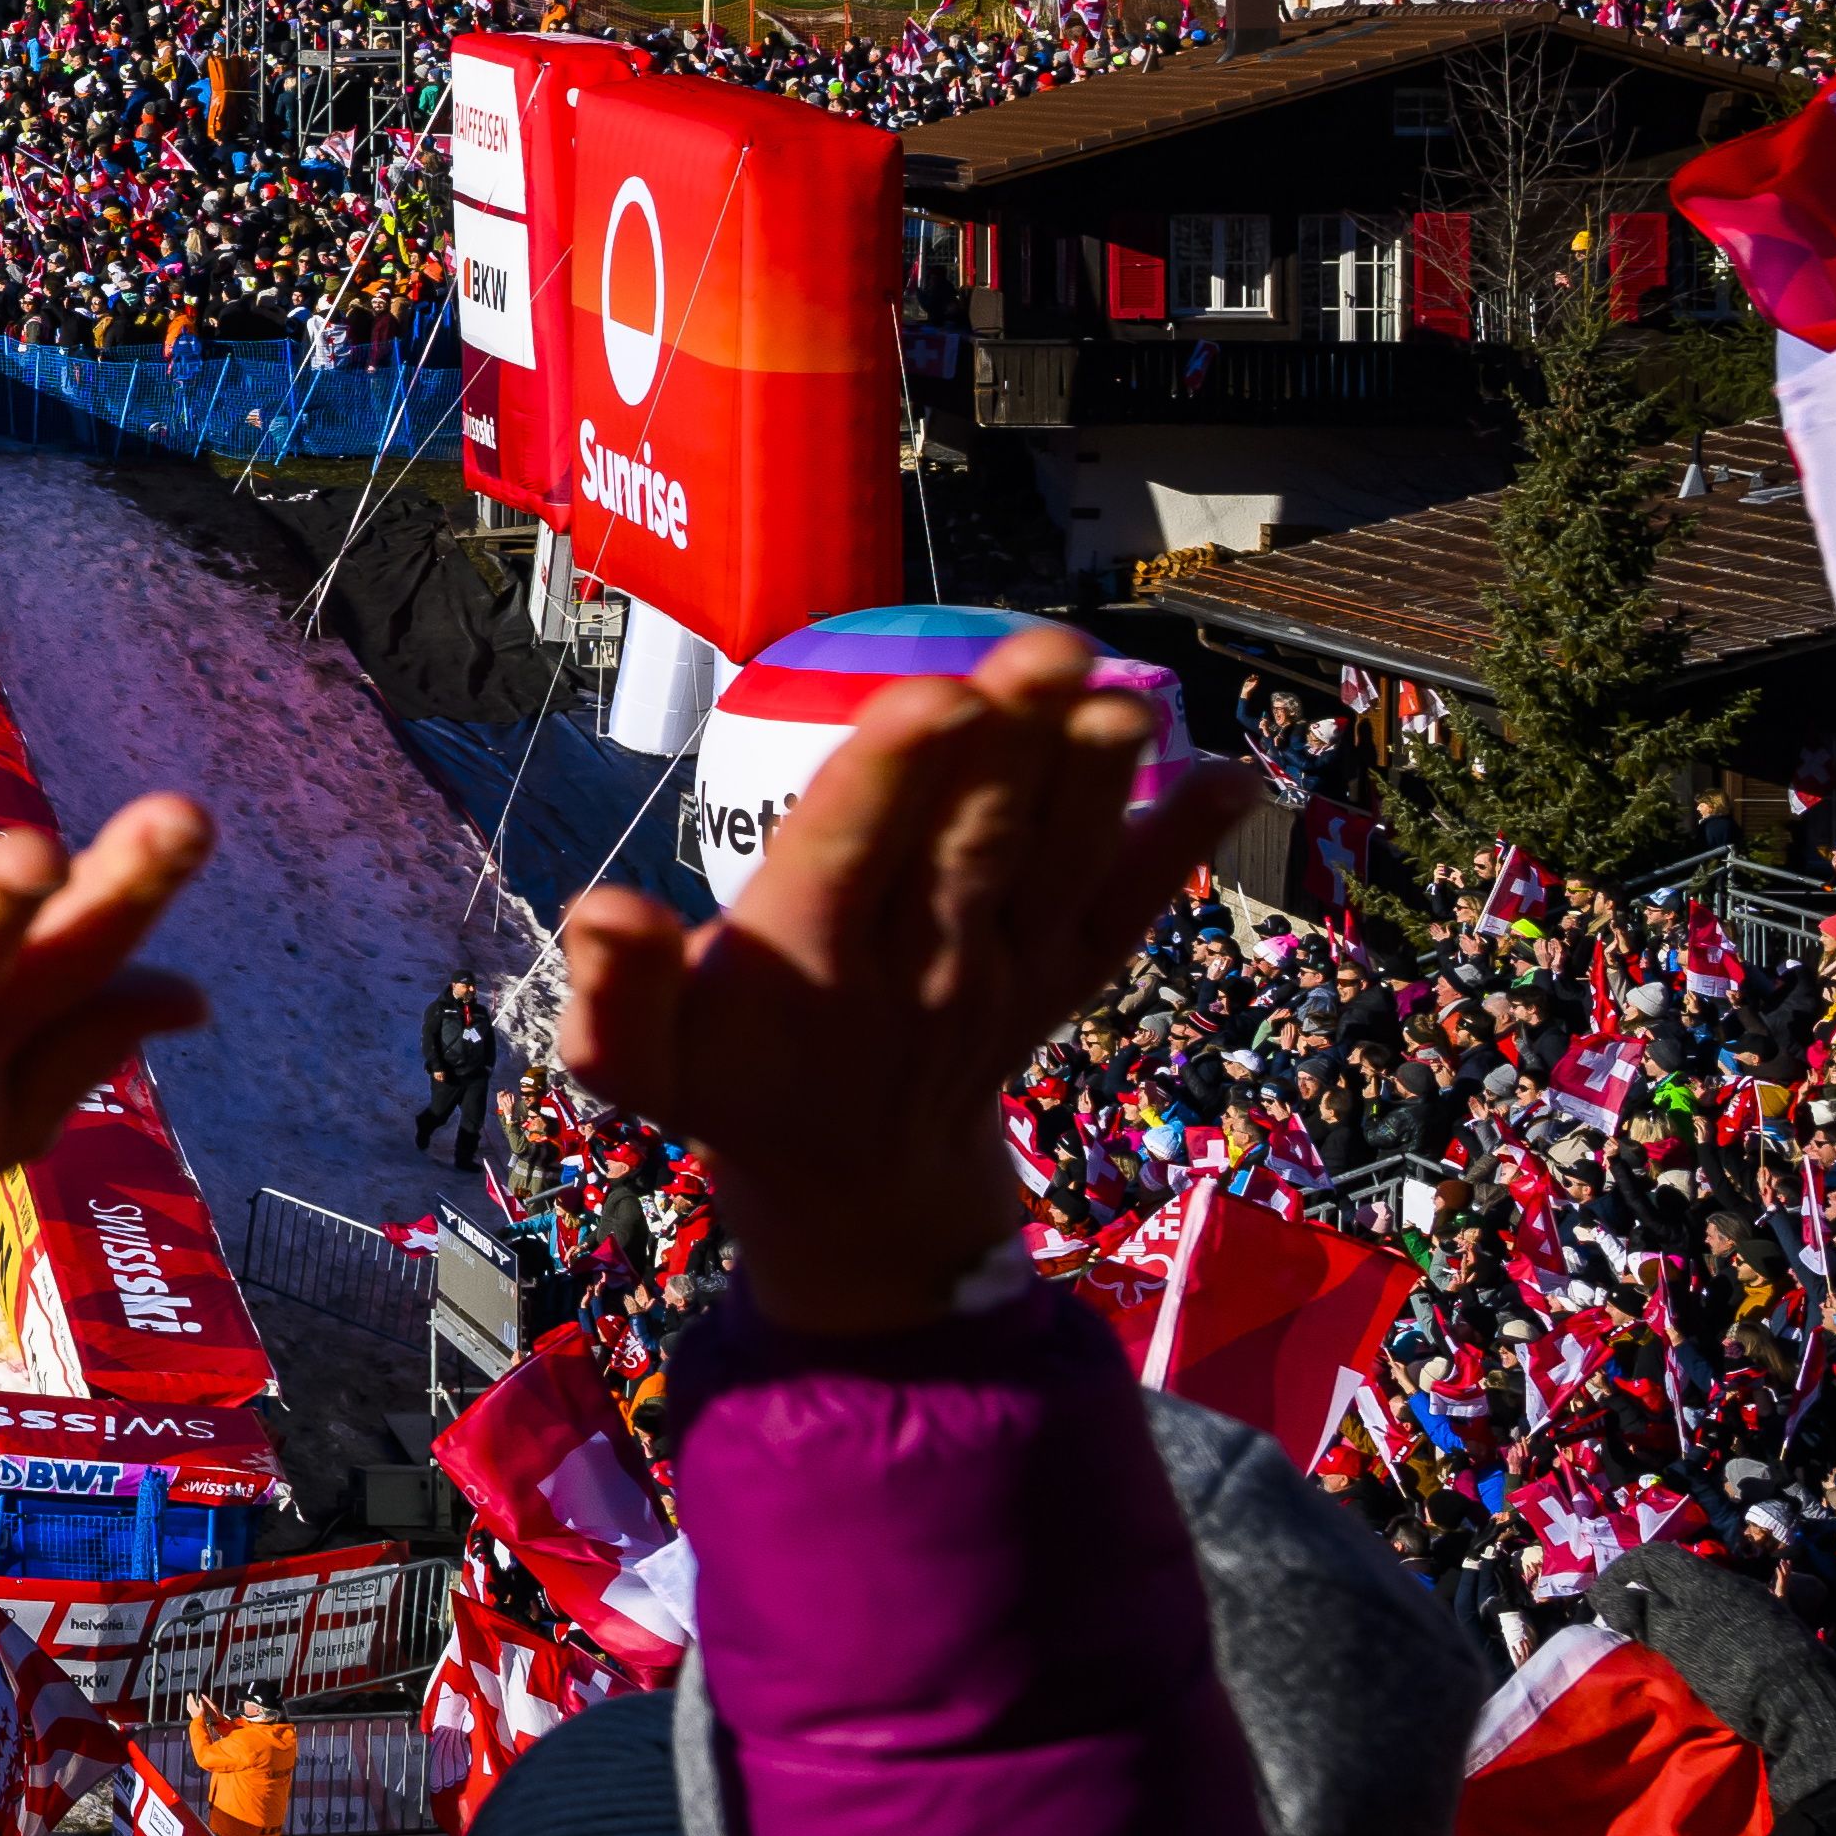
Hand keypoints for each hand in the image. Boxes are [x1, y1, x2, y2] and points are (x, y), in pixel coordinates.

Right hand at [561, 626, 1242, 1333]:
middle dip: (1012, 741)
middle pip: (971, 838)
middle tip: (1047, 649)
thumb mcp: (634, 1060)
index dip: (892, 774)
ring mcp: (1005, 972)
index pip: (851, 850)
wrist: (859, 1186)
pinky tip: (1230, 778)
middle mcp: (920, 962)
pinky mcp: (1064, 977)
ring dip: (1098, 777)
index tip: (931, 697)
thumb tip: (605, 907)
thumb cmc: (730, 1082)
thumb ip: (616, 986)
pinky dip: (1180, 846)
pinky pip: (1127, 907)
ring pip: (1056, 862)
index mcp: (807, 960)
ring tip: (1126, 694)